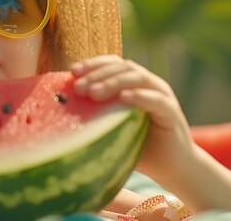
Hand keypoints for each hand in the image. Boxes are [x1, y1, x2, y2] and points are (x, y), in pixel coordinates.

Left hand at [71, 55, 195, 181]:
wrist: (171, 167)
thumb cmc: (138, 146)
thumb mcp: (111, 127)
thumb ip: (94, 115)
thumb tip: (58, 111)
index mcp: (133, 83)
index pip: (112, 64)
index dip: (93, 64)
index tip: (72, 71)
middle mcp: (149, 84)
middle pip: (122, 68)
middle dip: (98, 74)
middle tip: (79, 87)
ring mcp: (162, 95)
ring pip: (138, 78)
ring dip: (114, 82)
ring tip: (94, 93)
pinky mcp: (172, 112)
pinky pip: (156, 100)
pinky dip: (139, 96)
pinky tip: (123, 98)